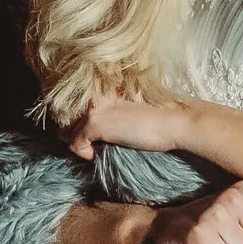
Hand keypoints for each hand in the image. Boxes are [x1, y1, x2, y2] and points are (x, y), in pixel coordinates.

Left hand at [69, 86, 196, 156]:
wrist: (173, 122)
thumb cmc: (158, 120)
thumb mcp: (128, 112)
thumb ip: (109, 114)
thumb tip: (90, 131)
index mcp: (104, 88)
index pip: (77, 104)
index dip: (75, 122)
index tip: (84, 137)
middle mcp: (95, 94)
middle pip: (68, 117)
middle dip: (72, 134)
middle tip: (85, 147)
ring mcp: (93, 108)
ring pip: (68, 131)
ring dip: (78, 145)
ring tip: (93, 151)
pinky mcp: (94, 123)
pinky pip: (75, 143)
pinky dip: (84, 153)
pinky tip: (95, 155)